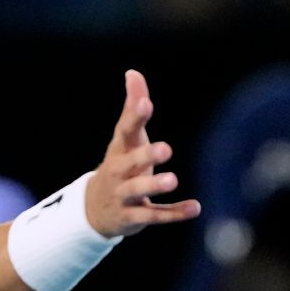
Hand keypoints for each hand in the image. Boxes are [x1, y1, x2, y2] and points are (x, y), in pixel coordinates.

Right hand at [86, 70, 200, 237]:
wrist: (94, 209)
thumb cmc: (118, 165)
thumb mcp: (124, 138)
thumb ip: (132, 108)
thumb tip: (133, 72)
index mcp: (118, 150)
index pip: (125, 131)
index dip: (134, 117)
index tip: (145, 103)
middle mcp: (118, 173)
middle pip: (129, 164)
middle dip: (145, 156)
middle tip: (166, 148)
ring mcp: (124, 197)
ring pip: (138, 191)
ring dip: (154, 185)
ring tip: (174, 179)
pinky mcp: (134, 218)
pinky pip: (154, 215)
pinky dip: (174, 213)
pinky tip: (195, 208)